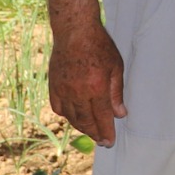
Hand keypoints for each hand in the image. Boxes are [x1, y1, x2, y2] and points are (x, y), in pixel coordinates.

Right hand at [49, 21, 126, 146]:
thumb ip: (117, 93)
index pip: (103, 117)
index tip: (109, 142)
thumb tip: (120, 114)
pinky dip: (67, 115)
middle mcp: (78, 92)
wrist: (74, 32)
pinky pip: (58, 108)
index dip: (106, 132)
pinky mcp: (53, 86)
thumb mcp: (116, 67)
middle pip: (86, 121)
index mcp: (96, 88)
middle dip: (95, 133)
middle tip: (102, 141)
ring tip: (91, 131)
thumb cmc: (99, 46)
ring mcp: (63, 90)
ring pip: (72, 117)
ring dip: (82, 127)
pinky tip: (74, 116)